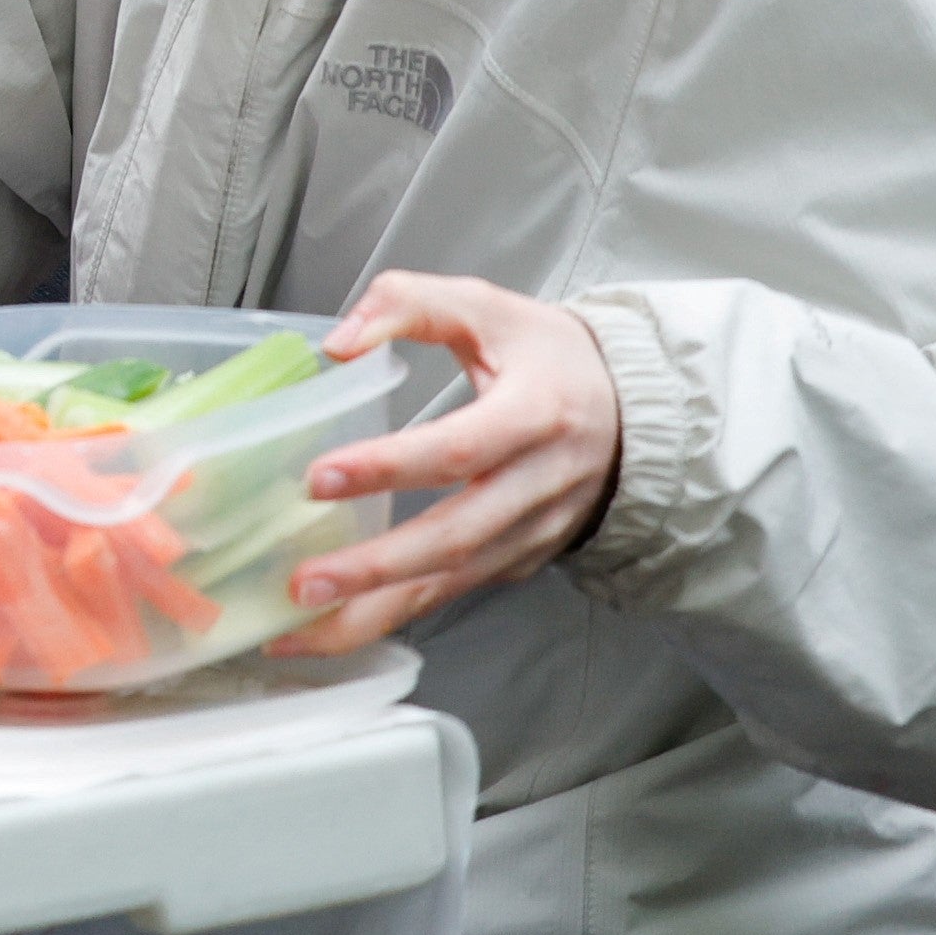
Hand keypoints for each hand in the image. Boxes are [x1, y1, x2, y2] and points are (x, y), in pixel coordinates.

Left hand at [270, 269, 624, 651]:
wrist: (634, 410)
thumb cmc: (546, 355)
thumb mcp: (484, 304)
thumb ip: (406, 303)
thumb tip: (338, 343)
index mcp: (536, 415)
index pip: (459, 450)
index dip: (390, 467)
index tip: (320, 478)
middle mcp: (541, 485)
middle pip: (457, 537)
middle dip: (377, 567)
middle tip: (303, 583)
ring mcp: (535, 532)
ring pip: (454, 581)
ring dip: (376, 611)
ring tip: (300, 631)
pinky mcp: (521, 558)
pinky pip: (455, 590)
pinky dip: (396, 613)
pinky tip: (337, 626)